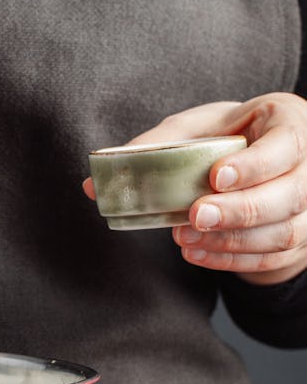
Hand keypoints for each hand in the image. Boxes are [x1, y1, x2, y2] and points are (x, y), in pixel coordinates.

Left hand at [83, 93, 306, 285]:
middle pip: (291, 195)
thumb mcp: (197, 128)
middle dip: (240, 211)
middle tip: (195, 216)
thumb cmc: (229, 139)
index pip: (286, 145)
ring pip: (286, 232)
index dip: (254, 165)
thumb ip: (154, 147)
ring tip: (186, 239)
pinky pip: (274, 258)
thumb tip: (96, 182)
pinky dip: (233, 260)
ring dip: (232, 242)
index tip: (216, 177)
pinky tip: (197, 254)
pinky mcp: (302, 239)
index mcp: (292, 123)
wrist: (263, 165)